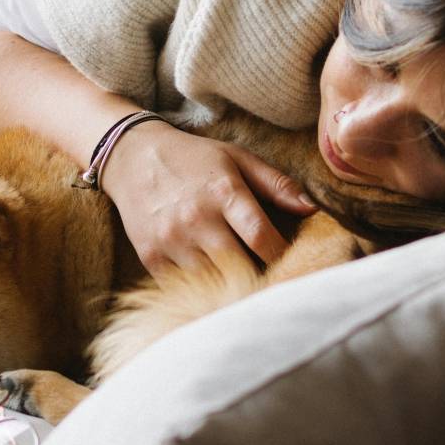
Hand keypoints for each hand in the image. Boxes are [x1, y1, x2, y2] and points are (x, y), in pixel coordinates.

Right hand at [100, 120, 317, 277]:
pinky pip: (182, 286)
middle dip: (259, 274)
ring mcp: (171, 240)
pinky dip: (199, 288)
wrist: (131, 157)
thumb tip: (312, 209)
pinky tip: (210, 281)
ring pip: (211, 281)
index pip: (263, 238)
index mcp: (224, 193)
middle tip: (272, 279)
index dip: (283, 256)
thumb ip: (277, 184)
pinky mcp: (151, 256)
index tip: (292, 262)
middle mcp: (197, 218)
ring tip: (243, 283)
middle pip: (239, 265)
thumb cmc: (193, 158)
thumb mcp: (237, 158)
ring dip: (229, 285)